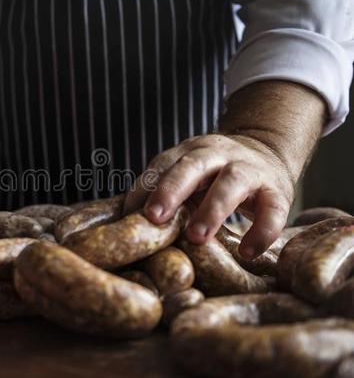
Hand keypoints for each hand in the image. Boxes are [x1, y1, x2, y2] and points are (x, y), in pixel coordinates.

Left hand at [124, 80, 326, 259]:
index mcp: (190, 151)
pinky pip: (273, 210)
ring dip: (212, 209)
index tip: (128, 214)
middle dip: (171, 190)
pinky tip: (247, 252)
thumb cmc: (214, 176)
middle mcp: (218, 154)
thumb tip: (125, 227)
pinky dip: (261, 231)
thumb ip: (165, 193)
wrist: (268, 154)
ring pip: (231, 182)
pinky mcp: (278, 190)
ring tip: (196, 237)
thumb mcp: (189, 176)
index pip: (163, 164)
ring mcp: (249, 169)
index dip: (145, 186)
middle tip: (154, 218)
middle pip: (192, 166)